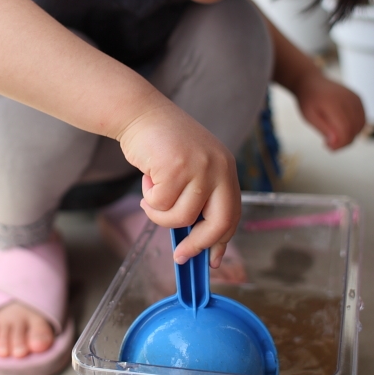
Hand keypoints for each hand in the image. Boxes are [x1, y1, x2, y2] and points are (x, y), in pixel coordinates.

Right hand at [118, 100, 240, 266]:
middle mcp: (219, 168)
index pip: (232, 213)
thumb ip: (199, 197)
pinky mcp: (176, 168)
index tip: (213, 260)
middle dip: (198, 244)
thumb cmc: (162, 144)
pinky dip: (148, 198)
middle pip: (219, 223)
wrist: (141, 113)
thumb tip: (196, 240)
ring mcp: (199, 167)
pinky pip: (160, 204)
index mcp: (226, 169)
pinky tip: (146, 178)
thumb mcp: (192, 168)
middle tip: (180, 255)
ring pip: (181, 217)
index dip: (222, 240)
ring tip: (150, 195)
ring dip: (159, 214)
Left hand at [293, 68, 365, 149]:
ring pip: (360, 126)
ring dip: (350, 136)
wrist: (312, 83)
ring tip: (335, 137)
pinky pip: (362, 119)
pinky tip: (342, 129)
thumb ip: (324, 129)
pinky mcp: (359, 99)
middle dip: (344, 142)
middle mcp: (348, 99)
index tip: (328, 147)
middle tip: (330, 144)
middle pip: (354, 129)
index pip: (345, 130)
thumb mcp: (309, 117)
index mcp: (333, 103)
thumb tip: (336, 142)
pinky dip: (354, 128)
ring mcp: (355, 98)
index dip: (340, 144)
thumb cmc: (309, 100)